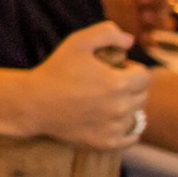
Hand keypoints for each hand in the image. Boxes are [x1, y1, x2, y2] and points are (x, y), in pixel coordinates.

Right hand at [25, 23, 152, 149]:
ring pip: (136, 116)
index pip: (145, 76)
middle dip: (131, 87)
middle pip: (142, 96)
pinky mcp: (105, 143)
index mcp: (119, 83)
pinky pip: (130, 138)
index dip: (131, 69)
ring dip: (127, 108)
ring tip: (107, 101)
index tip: (115, 69)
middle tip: (109, 84)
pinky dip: (127, 130)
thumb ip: (107, 33)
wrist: (33, 103)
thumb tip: (130, 41)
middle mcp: (120, 108)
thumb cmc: (56, 70)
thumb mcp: (78, 41)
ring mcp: (113, 128)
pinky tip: (115, 122)